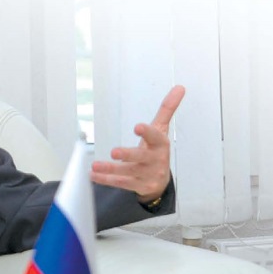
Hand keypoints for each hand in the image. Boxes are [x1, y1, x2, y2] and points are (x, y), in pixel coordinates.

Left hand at [90, 85, 185, 201]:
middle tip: (114, 151)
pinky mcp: (137, 186)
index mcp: (160, 145)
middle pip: (140, 157)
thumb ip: (167, 109)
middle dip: (128, 155)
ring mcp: (146, 175)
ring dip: (110, 170)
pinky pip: (120, 183)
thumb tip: (179, 87)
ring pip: (127, 173)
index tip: (138, 127)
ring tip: (95, 166)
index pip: (155, 137)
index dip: (147, 132)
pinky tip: (93, 175)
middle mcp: (154, 161)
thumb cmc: (156, 150)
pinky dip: (106, 180)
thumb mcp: (161, 130)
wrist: (160, 181)